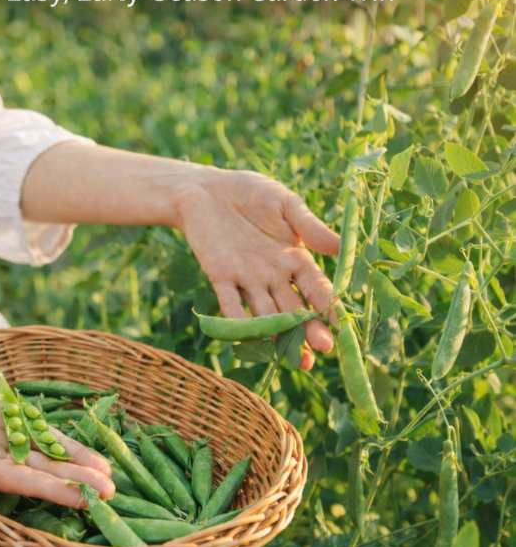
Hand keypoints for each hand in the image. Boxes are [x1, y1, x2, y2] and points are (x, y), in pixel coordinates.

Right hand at [0, 358, 113, 504]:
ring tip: (111, 480)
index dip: (49, 490)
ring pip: (46, 455)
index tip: (83, 500)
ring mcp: (0, 438)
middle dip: (74, 484)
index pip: (16, 483)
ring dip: (77, 466)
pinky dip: (66, 443)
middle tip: (110, 496)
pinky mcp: (4, 417)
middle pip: (40, 473)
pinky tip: (93, 456)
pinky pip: (40, 431)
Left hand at [175, 169, 339, 369]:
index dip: (328, 305)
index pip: (315, 287)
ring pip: (266, 313)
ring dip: (279, 335)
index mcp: (293, 258)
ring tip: (296, 358)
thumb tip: (340, 246)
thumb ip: (309, 225)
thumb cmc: (250, 193)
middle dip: (308, 329)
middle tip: (322, 349)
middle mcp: (272, 275)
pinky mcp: (219, 276)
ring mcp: (246, 279)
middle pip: (293, 308)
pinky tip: (249, 339)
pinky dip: (237, 321)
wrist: (206, 189)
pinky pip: (230, 303)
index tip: (340, 325)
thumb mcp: (285, 203)